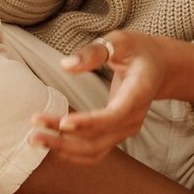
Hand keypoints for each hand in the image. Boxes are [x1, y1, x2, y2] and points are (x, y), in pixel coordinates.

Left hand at [28, 30, 165, 164]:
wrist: (161, 67)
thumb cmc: (138, 50)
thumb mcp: (120, 41)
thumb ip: (94, 52)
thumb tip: (65, 65)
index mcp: (137, 93)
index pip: (113, 115)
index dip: (88, 122)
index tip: (63, 122)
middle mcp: (133, 118)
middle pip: (98, 139)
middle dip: (64, 140)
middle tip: (33, 135)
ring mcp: (126, 129)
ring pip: (94, 149)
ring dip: (63, 149)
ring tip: (34, 139)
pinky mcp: (117, 133)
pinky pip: (95, 150)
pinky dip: (73, 152)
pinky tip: (51, 144)